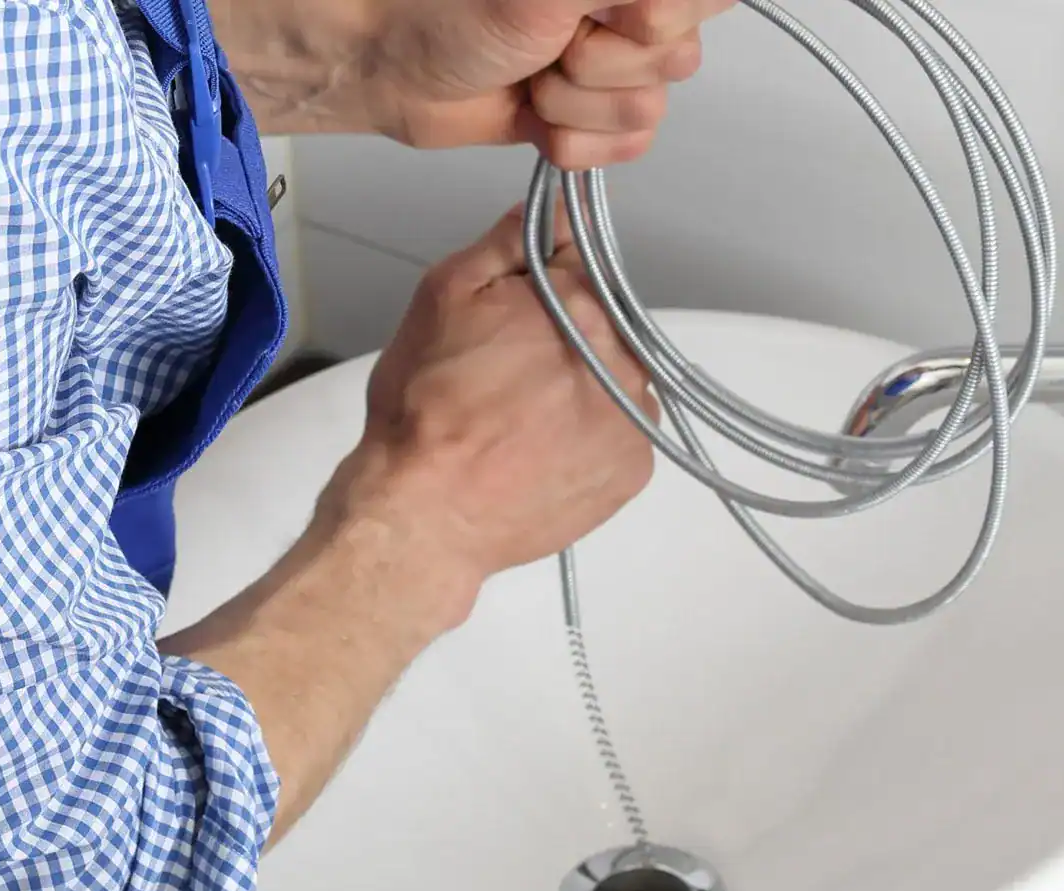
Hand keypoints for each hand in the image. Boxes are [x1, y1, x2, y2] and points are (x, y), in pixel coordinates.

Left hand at [215, 0, 737, 167]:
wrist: (389, 59)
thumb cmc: (447, 7)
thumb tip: (674, 0)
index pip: (707, 2)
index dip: (658, 21)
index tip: (610, 16)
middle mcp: (628, 6)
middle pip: (679, 61)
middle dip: (601, 67)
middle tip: (549, 45)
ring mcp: (611, 61)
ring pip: (648, 112)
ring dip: (575, 105)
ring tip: (529, 76)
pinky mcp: (591, 113)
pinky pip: (623, 151)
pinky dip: (571, 141)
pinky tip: (532, 114)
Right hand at [327, 203, 657, 585]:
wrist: (427, 511)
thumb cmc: (426, 402)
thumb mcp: (445, 293)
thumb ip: (507, 240)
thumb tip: (552, 207)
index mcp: (583, 302)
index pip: (580, 260)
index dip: (539, 279)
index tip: (509, 310)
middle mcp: (625, 356)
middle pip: (603, 322)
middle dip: (563, 334)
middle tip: (507, 373)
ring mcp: (636, 417)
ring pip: (615, 378)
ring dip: (582, 385)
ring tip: (524, 417)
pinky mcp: (634, 470)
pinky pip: (620, 433)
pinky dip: (590, 435)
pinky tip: (543, 449)